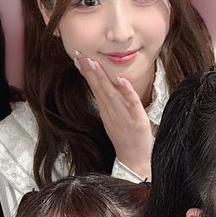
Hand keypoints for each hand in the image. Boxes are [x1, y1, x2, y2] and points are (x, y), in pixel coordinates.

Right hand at [74, 51, 153, 178]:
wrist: (134, 161)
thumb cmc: (126, 139)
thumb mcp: (114, 120)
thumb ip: (110, 104)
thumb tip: (106, 88)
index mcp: (106, 111)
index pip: (95, 88)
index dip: (87, 72)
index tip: (78, 58)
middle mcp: (112, 112)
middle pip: (99, 89)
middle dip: (89, 71)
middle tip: (79, 55)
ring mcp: (123, 117)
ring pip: (111, 94)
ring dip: (102, 78)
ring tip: (94, 63)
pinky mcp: (137, 121)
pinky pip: (131, 104)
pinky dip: (126, 92)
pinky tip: (120, 80)